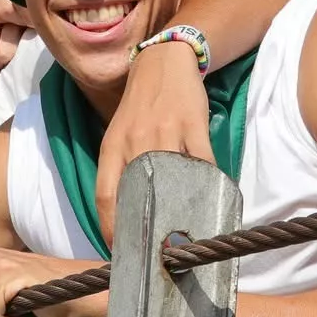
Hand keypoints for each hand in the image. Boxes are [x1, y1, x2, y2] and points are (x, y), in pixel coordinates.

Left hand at [95, 39, 213, 248]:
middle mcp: (135, 141)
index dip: (111, 229)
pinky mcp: (192, 124)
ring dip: (180, 210)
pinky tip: (210, 199)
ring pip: (173, 181)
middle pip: (140, 194)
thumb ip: (120, 170)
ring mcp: (165, 132)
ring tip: (186, 234)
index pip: (106, 196)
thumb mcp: (118, 137)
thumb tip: (125, 216)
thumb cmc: (139, 108)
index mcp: (112, 148)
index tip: (121, 251)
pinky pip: (202, 163)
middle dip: (148, 228)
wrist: (162, 63)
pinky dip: (208, 184)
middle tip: (156, 253)